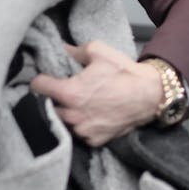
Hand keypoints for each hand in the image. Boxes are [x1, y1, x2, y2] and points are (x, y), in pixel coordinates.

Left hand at [29, 40, 163, 145]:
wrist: (151, 95)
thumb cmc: (124, 73)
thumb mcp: (98, 52)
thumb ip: (74, 50)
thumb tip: (61, 48)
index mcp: (69, 92)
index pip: (37, 86)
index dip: (40, 79)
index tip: (45, 78)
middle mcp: (72, 115)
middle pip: (45, 107)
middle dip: (50, 99)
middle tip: (61, 91)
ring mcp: (83, 130)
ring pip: (61, 122)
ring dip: (64, 113)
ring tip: (75, 104)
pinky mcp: (94, 141)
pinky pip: (78, 134)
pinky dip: (80, 126)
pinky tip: (89, 115)